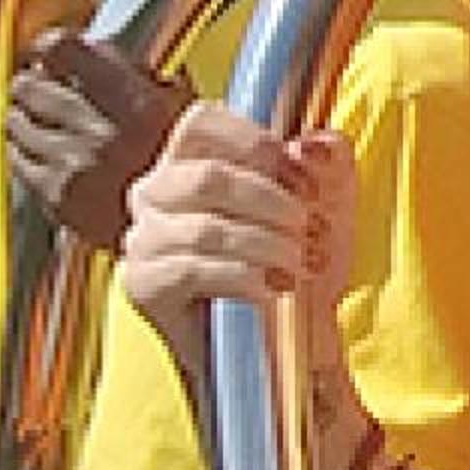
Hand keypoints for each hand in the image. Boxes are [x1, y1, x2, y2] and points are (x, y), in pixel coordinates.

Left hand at [7, 32, 187, 248]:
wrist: (184, 229)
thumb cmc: (182, 164)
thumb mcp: (177, 105)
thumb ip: (132, 71)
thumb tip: (89, 49)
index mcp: (131, 102)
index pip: (59, 49)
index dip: (49, 48)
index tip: (50, 54)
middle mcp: (97, 132)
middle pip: (28, 85)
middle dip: (33, 84)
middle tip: (42, 89)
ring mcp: (72, 166)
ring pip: (15, 122)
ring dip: (25, 117)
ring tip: (44, 123)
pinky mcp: (56, 197)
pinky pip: (15, 159)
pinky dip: (23, 150)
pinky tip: (43, 152)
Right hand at [118, 102, 357, 405]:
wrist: (282, 346)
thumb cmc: (294, 267)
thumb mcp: (325, 205)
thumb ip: (327, 161)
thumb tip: (312, 143)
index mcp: (189, 161)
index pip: (201, 123)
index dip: (255, 142)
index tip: (301, 180)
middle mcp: (154, 193)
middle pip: (206, 176)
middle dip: (271, 204)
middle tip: (308, 231)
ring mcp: (142, 239)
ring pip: (204, 227)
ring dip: (265, 246)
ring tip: (297, 266)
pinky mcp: (142, 284)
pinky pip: (190, 268)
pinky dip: (241, 277)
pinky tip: (270, 290)